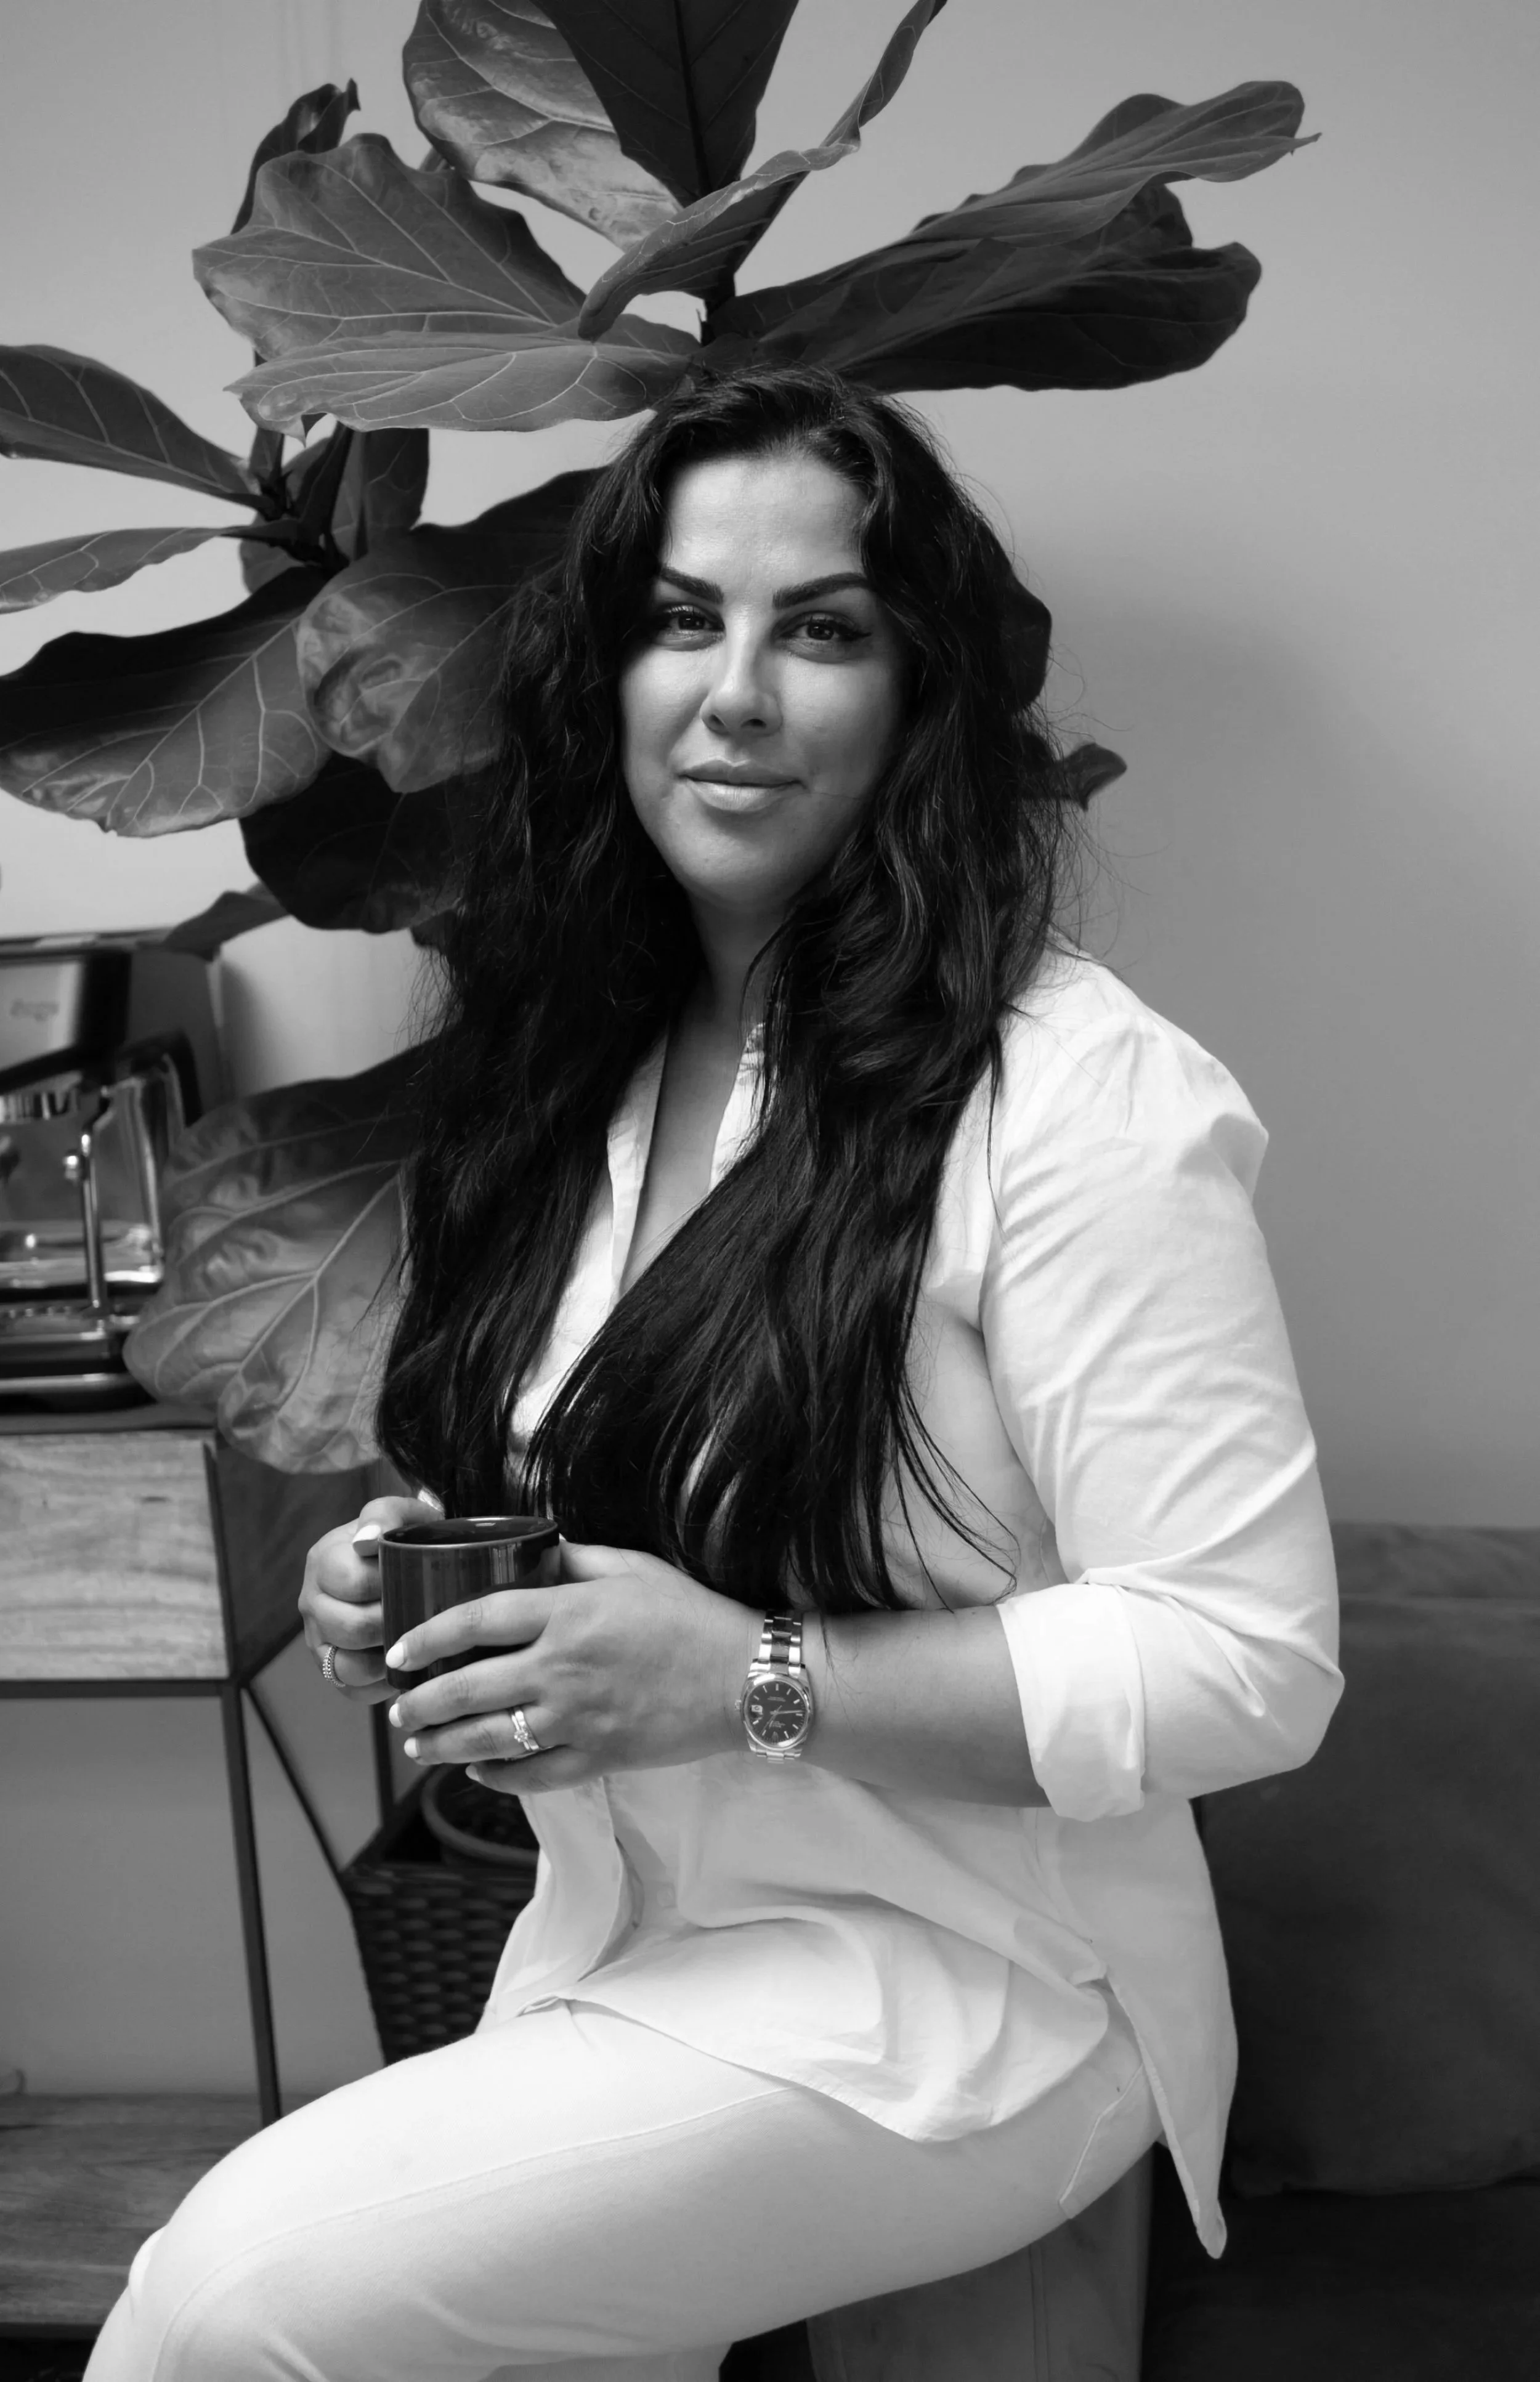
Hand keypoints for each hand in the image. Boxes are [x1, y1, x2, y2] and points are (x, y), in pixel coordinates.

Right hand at [299, 1494, 436, 1703]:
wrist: (402, 1560)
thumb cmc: (403, 1538)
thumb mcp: (400, 1515)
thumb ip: (384, 1515)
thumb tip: (367, 1541)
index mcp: (323, 1560)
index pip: (353, 1583)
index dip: (391, 1587)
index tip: (419, 1582)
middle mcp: (311, 1601)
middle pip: (352, 1628)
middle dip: (394, 1624)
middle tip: (425, 1617)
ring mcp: (317, 1638)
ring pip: (348, 1666)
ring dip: (387, 1659)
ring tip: (414, 1643)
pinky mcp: (330, 1668)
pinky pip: (352, 1689)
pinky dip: (380, 1684)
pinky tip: (405, 1666)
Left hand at [386, 1543, 761, 1794]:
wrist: (746, 1677)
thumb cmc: (691, 1615)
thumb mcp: (633, 1567)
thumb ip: (575, 1560)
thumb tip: (531, 1554)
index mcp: (568, 1614)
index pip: (476, 1621)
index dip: (427, 1636)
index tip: (398, 1649)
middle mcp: (563, 1668)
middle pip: (468, 1688)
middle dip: (420, 1702)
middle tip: (397, 1706)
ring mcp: (579, 1719)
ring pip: (489, 1738)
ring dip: (443, 1744)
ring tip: (418, 1744)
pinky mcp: (598, 1757)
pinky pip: (532, 1775)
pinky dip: (497, 1776)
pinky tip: (477, 1769)